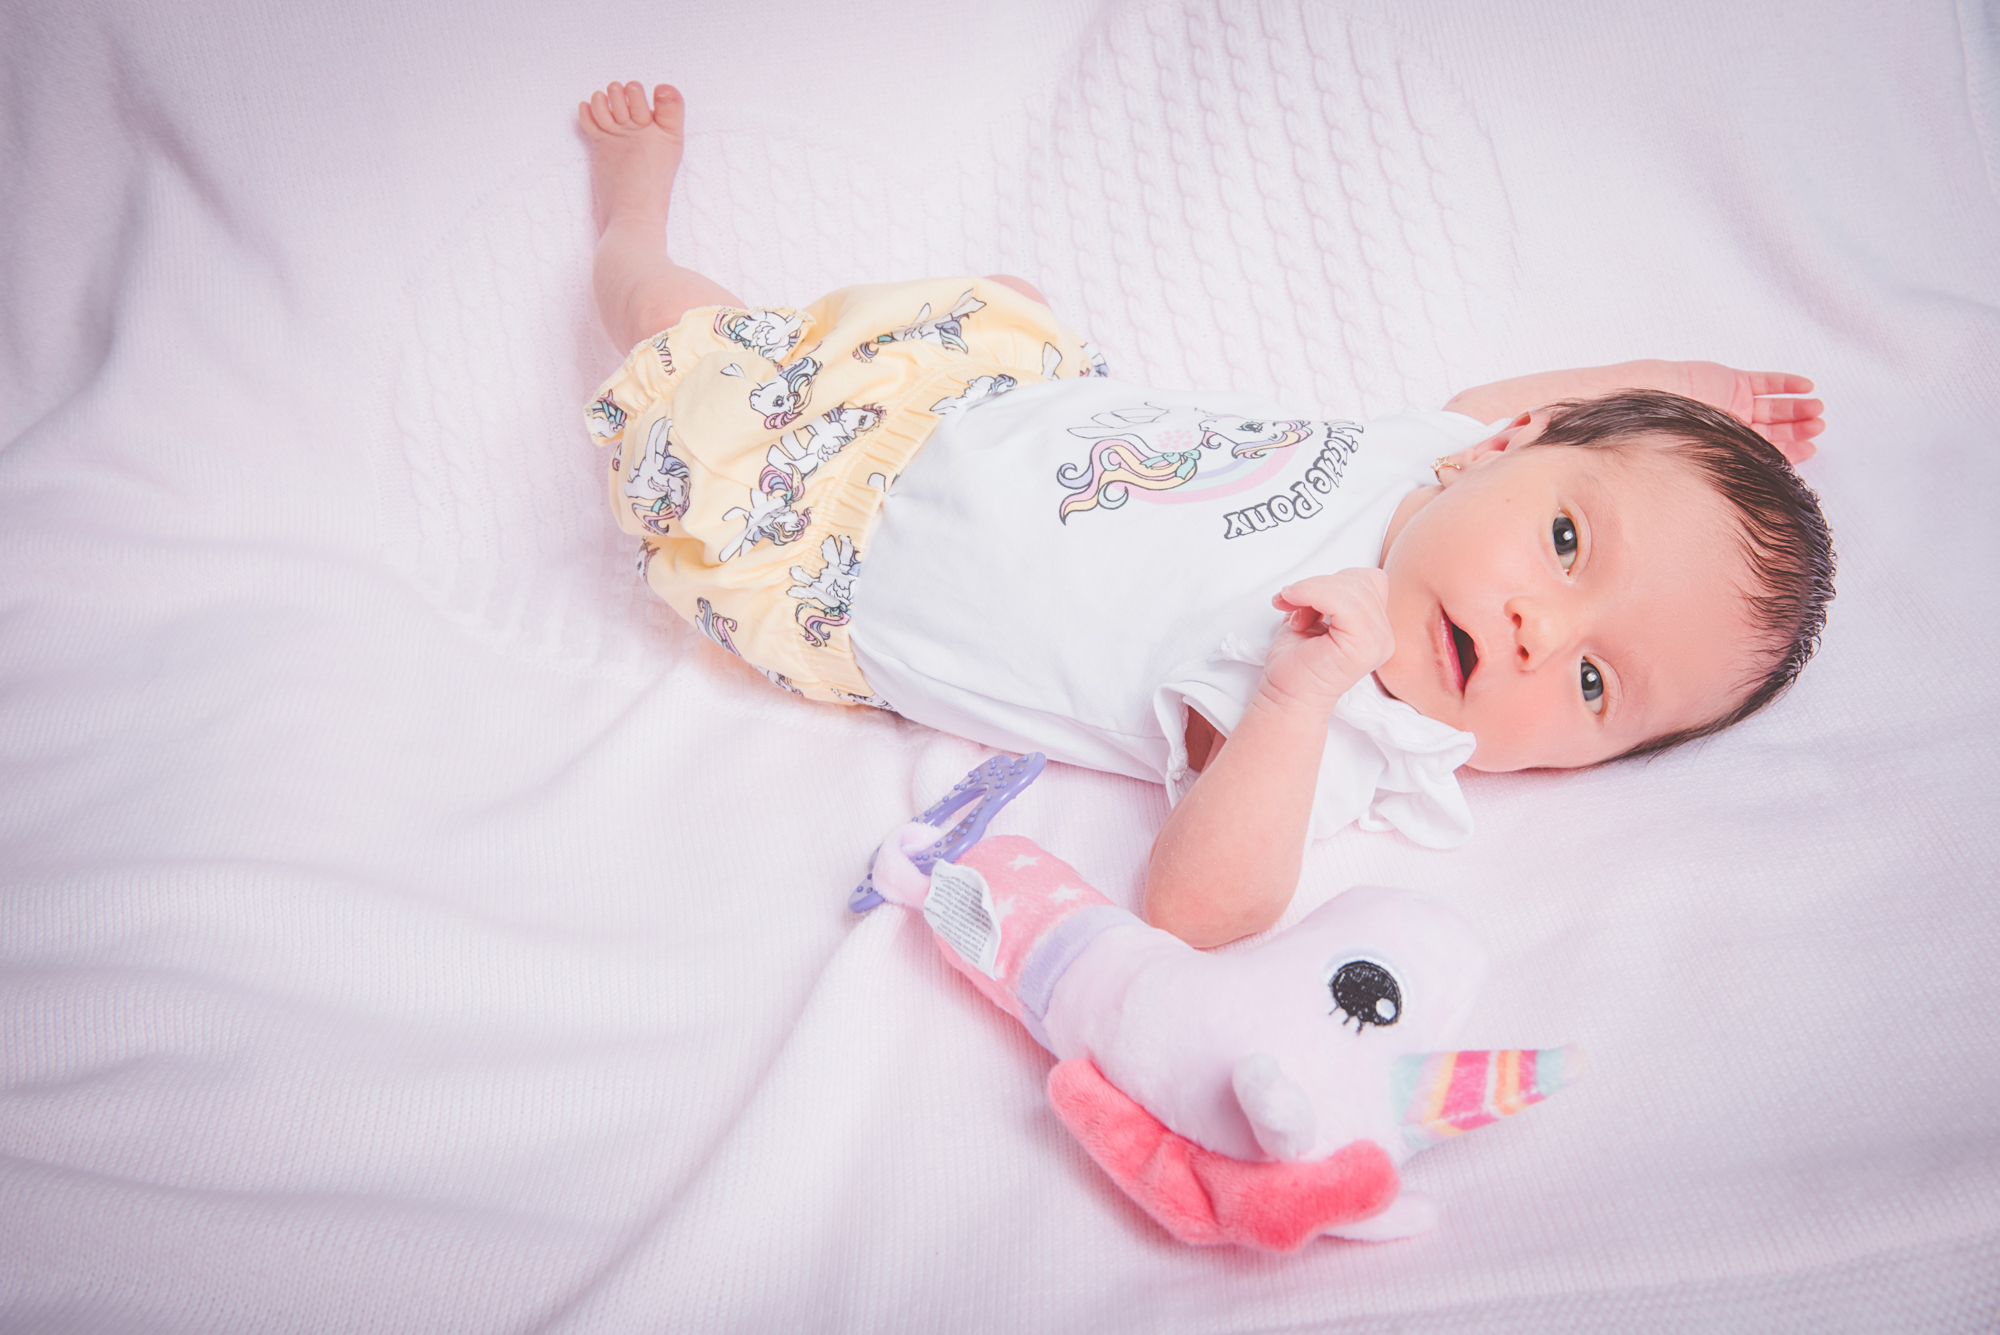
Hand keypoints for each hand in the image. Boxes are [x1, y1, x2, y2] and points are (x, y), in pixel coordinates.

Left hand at [1257, 569, 1394, 717]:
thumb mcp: (1314, 616)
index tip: (1296, 599)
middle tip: (1290, 606)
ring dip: (1311, 592)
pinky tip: (1294, 613)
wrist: (1286, 700)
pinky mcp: (1364, 645)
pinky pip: (1342, 600)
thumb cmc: (1296, 665)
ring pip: (1350, 586)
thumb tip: (1320, 579)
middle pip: (1359, 579)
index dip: (1330, 582)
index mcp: (1376, 628)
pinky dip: (1311, 595)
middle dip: (1317, 585)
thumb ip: (1328, 595)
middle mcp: (1384, 635)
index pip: (1367, 580)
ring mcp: (1378, 641)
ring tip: (1295, 617)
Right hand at [1668, 362, 1824, 462]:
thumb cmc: (1677, 436)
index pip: (1765, 450)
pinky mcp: (1732, 380)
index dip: (1791, 450)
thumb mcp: (1717, 459)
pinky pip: (1765, 381)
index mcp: (1727, 448)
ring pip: (1772, 405)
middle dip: (1798, 427)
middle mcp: (1731, 426)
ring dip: (1796, 407)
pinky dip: (1786, 383)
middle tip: (1818, 426)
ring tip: (1817, 408)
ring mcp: (1732, 402)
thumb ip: (1744, 468)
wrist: (1655, 405)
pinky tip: (1805, 386)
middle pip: (1773, 427)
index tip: (1812, 449)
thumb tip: (1771, 495)